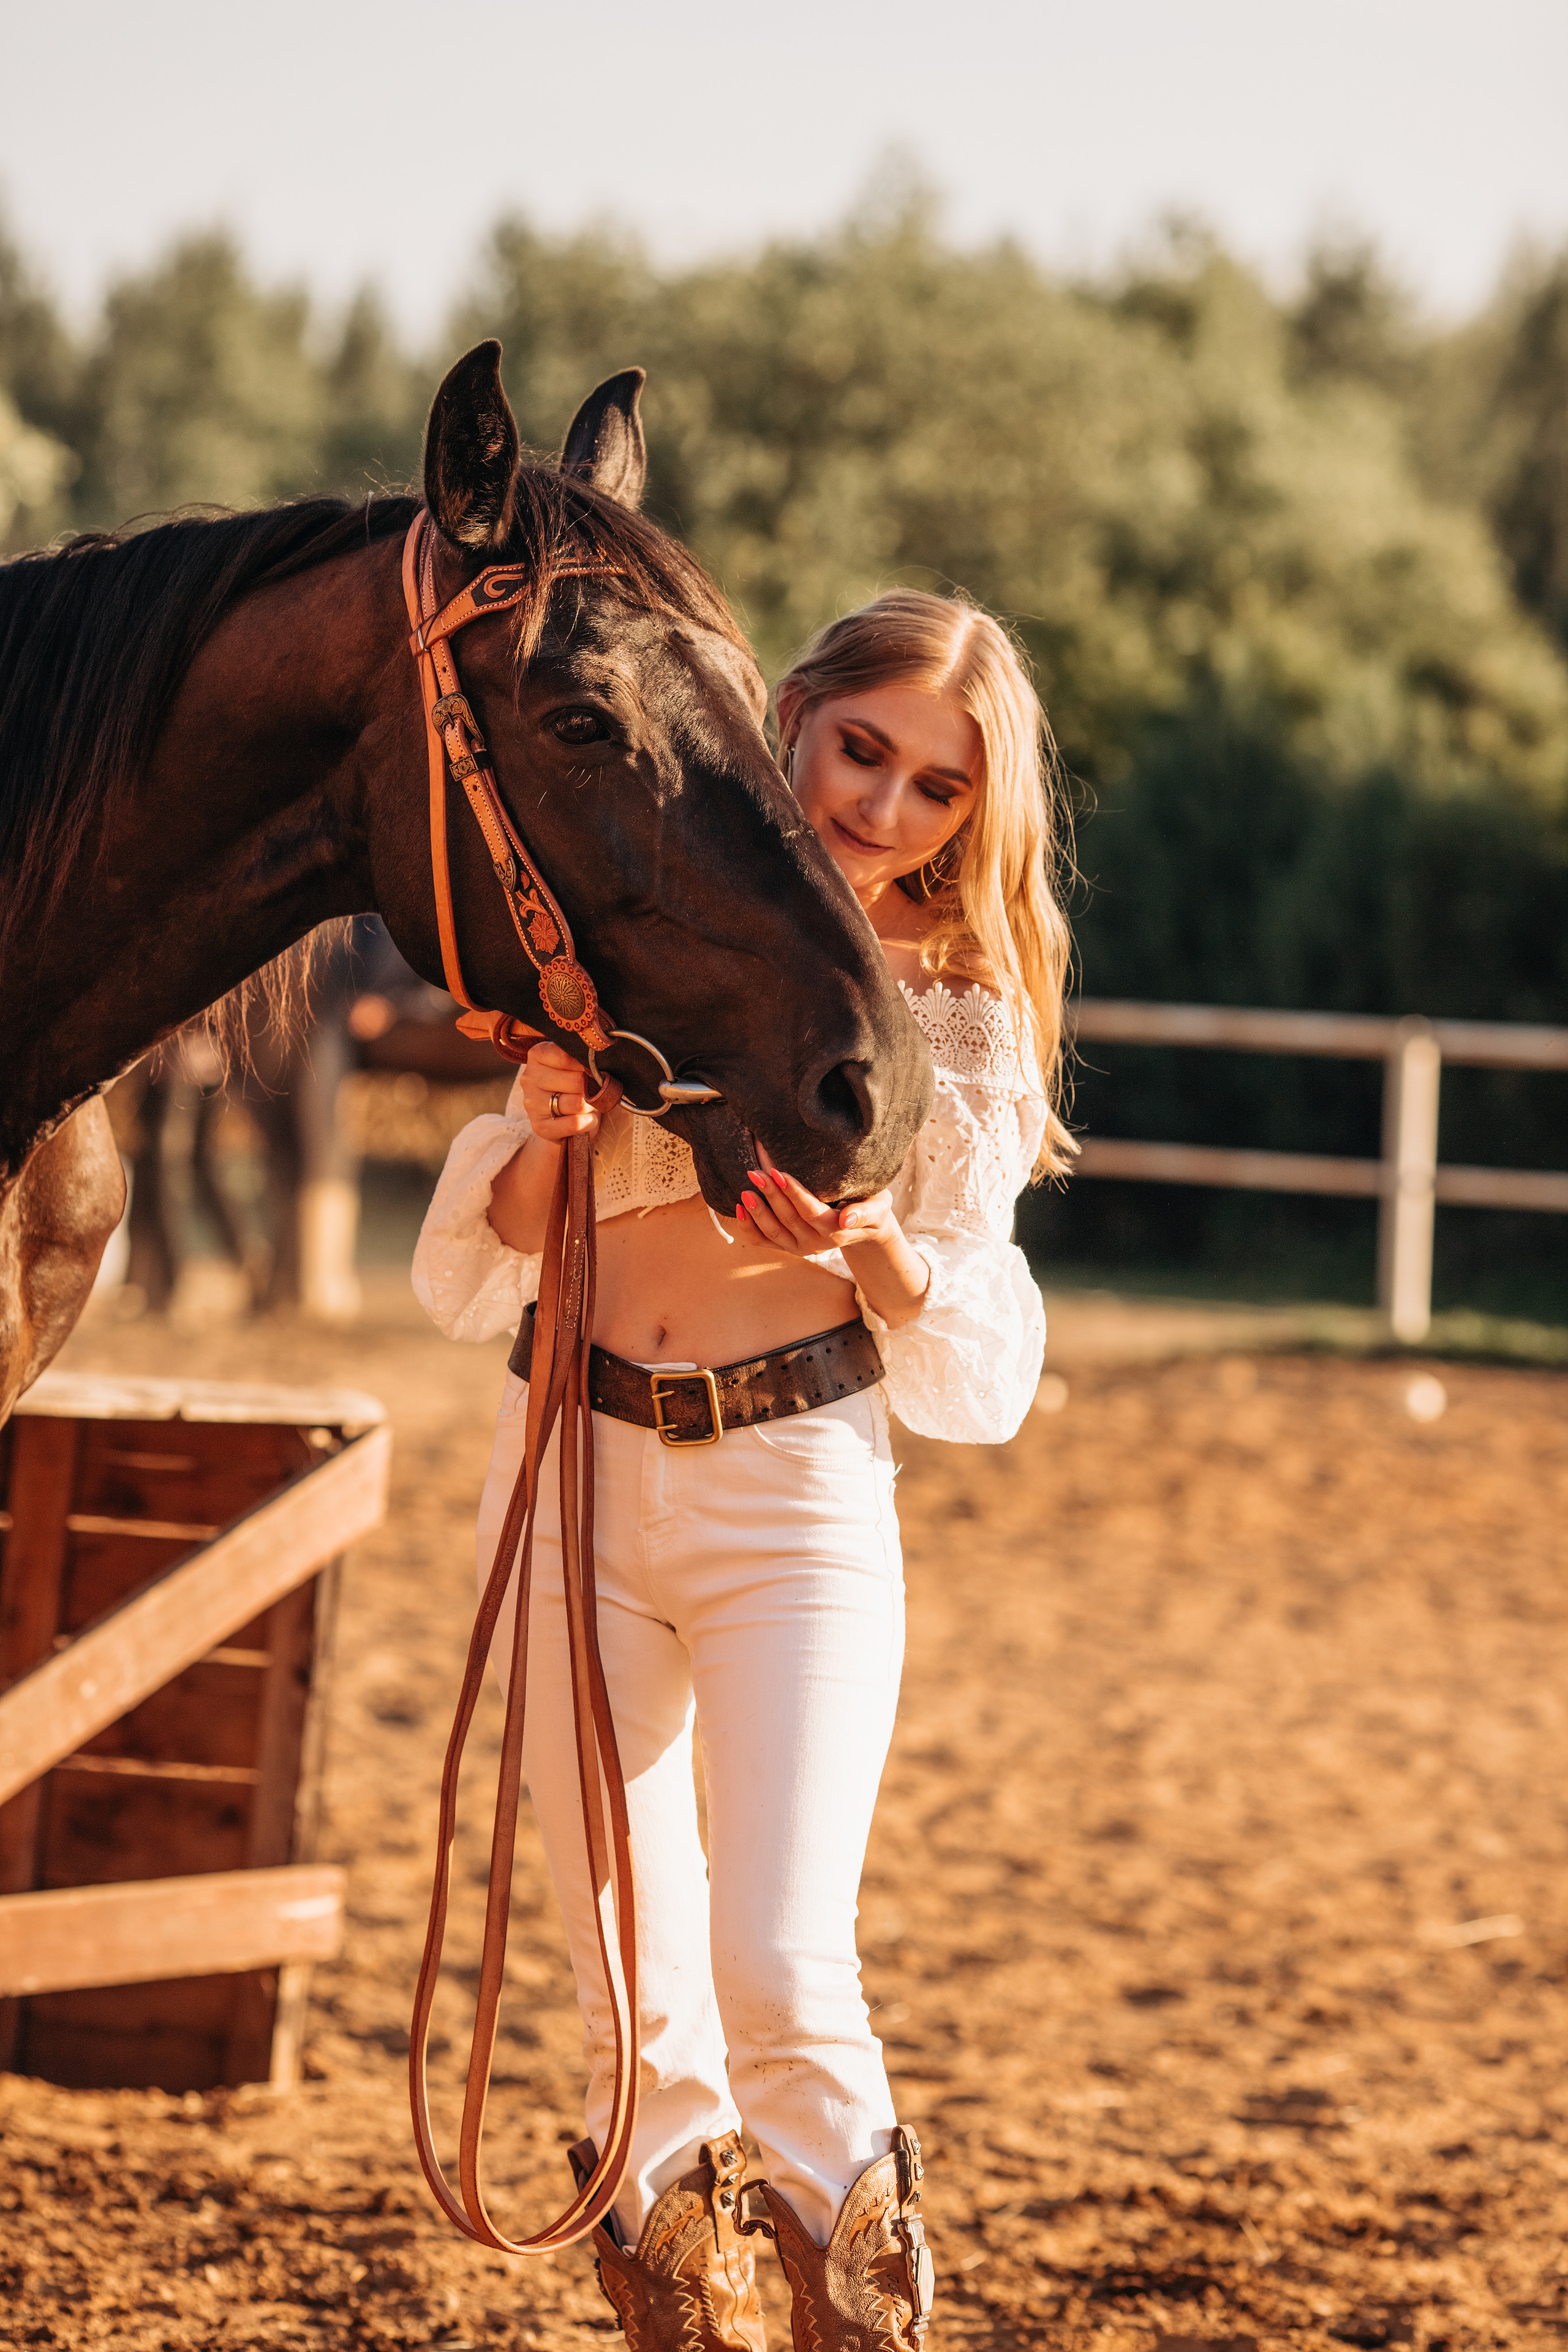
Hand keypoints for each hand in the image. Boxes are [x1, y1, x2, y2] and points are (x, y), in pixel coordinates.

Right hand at [519, 1041, 619, 1142]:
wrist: (565, 1114)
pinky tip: (589, 1118)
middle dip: (593, 1087)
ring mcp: (532, 1103)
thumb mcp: (575, 1061)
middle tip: (594, 1089)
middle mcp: (529, 1078)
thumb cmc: (573, 1081)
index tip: (592, 1069)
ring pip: (577, 1103)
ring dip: (592, 1105)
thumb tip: (597, 1063)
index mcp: (537, 1055)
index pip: (568, 1057)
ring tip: (590, 1104)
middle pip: (577, 1081)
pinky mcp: (539, 1126)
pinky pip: (574, 1124)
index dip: (587, 1065)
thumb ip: (582, 1058)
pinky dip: (589, 1122)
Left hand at [735, 1154, 899, 1259]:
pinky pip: (764, 1241)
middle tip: (756, 1172)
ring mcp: (800, 1247)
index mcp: (836, 1230)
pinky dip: (749, 1228)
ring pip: (773, 1232)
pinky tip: (738, 1208)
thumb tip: (847, 1220)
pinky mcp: (788, 1247)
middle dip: (771, 1195)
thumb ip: (865, 1212)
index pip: (810, 1211)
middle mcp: (816, 1243)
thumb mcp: (878, 1206)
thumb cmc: (872, 1206)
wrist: (866, 1227)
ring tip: (746, 1189)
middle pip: (789, 1218)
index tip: (778, 1172)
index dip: (793, 1193)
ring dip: (757, 1211)